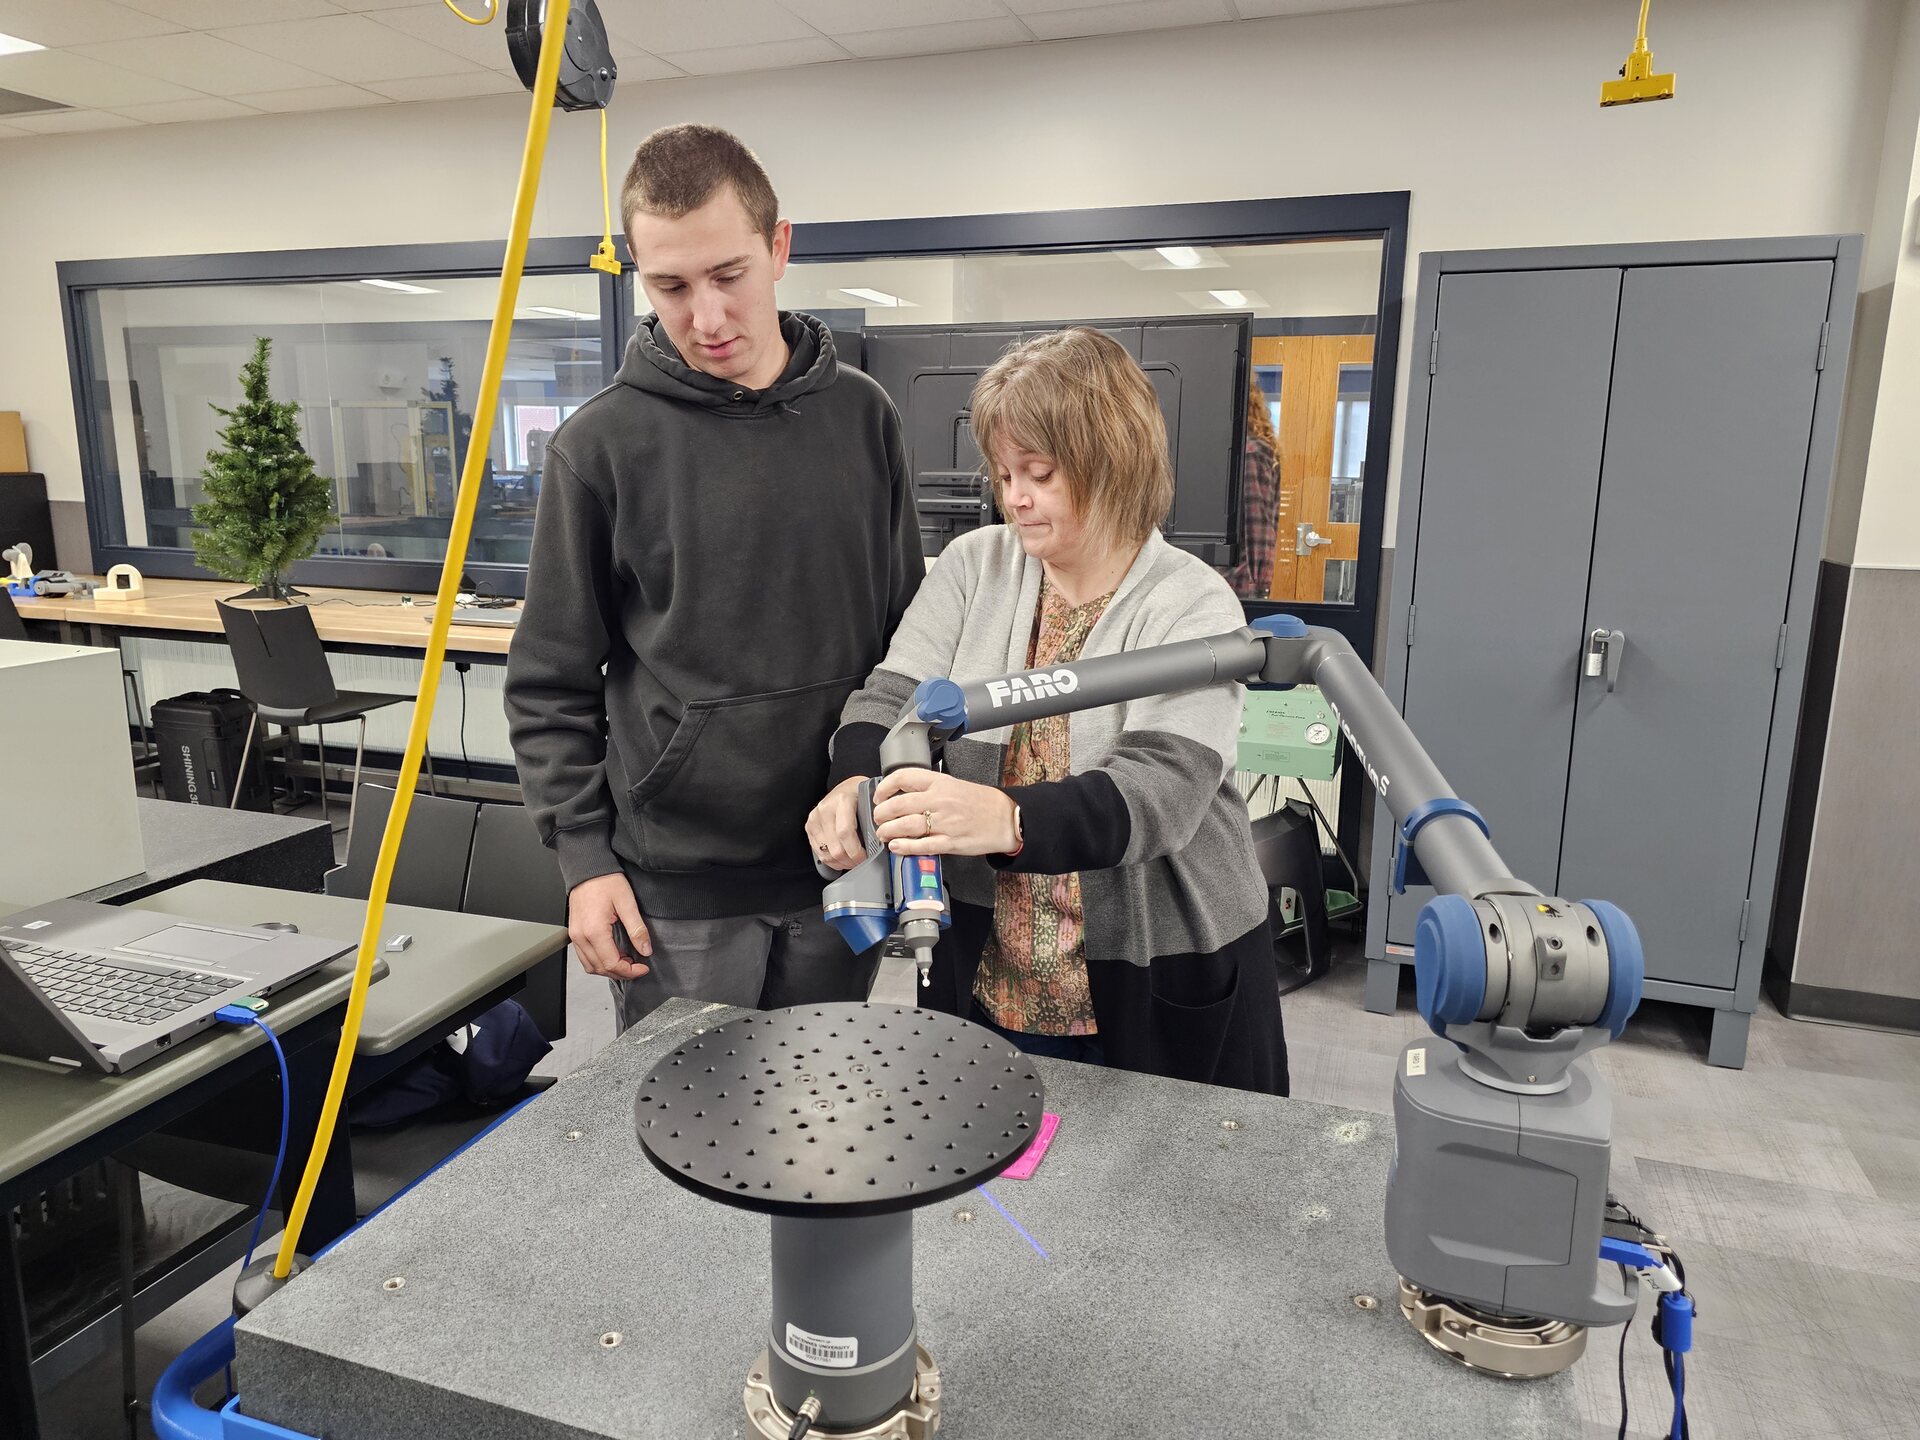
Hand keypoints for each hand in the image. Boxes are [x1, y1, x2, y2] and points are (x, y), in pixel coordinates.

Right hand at [567, 872, 650, 978]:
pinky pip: (584, 957)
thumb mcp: (627, 902)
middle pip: (600, 969)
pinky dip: (599, 961)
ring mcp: (575, 935)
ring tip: (626, 961)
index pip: (612, 964)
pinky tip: (613, 954)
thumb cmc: (605, 880)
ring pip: (590, 966)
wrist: (588, 868)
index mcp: (594, 930)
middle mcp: (581, 936)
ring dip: (609, 969)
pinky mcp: (575, 933)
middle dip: (621, 972)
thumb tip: (645, 949)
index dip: (630, 971)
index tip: (643, 968)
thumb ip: (637, 929)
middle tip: (637, 966)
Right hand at [806, 775, 870, 871]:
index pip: (845, 832)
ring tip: (852, 862)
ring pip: (826, 853)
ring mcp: (815, 818)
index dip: (856, 851)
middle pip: (835, 847)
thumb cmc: (859, 794)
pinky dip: (831, 861)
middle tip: (861, 862)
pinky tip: (841, 859)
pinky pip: (819, 853)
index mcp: (842, 800)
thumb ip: (874, 820)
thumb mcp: (871, 801)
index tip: (866, 858)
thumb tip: (880, 842)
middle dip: (850, 861)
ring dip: (841, 863)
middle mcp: (825, 809)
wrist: (845, 787)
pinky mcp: (809, 827)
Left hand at [872, 767, 1017, 857]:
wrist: (1006, 818)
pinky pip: (922, 845)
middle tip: (878, 819)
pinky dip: (905, 847)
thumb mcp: (953, 785)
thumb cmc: (980, 802)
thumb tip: (902, 796)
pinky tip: (897, 847)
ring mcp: (945, 822)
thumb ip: (928, 789)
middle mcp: (940, 800)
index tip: (879, 796)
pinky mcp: (950, 842)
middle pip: (899, 804)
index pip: (903, 777)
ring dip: (888, 831)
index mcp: (940, 782)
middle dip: (882, 814)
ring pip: (906, 825)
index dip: (885, 787)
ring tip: (884, 834)